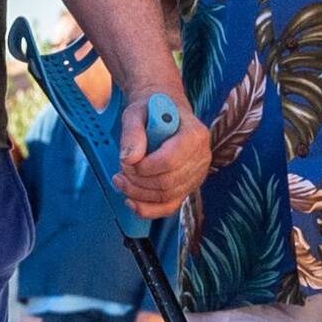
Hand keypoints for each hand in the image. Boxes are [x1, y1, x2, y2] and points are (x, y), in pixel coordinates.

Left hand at [112, 80, 211, 219]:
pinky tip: (131, 201)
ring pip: (166, 196)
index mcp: (195, 134)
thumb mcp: (136, 113)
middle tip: (120, 170)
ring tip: (121, 180)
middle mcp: (201, 157)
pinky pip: (169, 207)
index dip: (144, 167)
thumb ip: (132, 132)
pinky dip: (148, 209)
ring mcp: (196, 175)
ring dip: (138, 193)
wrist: (163, 114)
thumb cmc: (151, 112)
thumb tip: (129, 159)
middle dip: (137, 181)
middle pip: (168, 182)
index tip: (126, 161)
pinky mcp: (187, 187)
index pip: (170, 161)